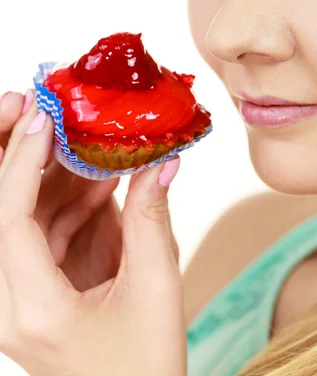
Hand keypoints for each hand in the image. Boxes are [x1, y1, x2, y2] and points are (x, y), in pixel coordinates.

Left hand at [0, 104, 185, 375]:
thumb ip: (153, 217)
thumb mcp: (156, 288)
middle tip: (33, 104)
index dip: (22, 161)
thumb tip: (163, 159)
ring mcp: (21, 291)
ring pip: (20, 211)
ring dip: (50, 169)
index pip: (8, 220)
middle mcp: (10, 300)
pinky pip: (45, 226)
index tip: (45, 117)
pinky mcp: (40, 283)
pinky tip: (99, 175)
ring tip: (82, 133)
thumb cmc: (144, 367)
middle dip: (12, 151)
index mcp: (31, 308)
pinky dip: (70, 196)